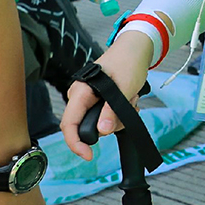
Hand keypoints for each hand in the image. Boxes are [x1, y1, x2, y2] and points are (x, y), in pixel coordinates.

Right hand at [59, 30, 152, 160]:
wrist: (136, 48)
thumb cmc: (128, 62)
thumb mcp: (124, 88)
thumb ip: (113, 110)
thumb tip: (102, 131)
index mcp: (80, 92)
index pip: (69, 124)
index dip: (75, 143)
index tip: (88, 155)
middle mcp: (80, 96)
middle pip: (86, 126)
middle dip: (110, 124)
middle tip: (129, 110)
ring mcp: (89, 99)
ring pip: (100, 122)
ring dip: (119, 116)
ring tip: (132, 98)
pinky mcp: (99, 100)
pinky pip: (106, 115)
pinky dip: (120, 112)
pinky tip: (131, 99)